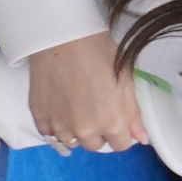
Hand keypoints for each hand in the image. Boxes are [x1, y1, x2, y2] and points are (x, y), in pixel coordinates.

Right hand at [23, 33, 143, 152]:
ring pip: (72, 141)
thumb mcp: (125, 79)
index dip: (120, 132)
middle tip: (94, 105)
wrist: (61, 35)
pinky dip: (55, 124)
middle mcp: (85, 129)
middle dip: (98, 130)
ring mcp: (60, 125)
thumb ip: (133, 114)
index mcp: (111, 122)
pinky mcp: (40, 116)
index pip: (120, 145)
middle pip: (95, 145)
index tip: (115, 119)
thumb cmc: (94, 49)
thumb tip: (141, 137)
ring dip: (75, 129)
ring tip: (76, 103)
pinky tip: (60, 104)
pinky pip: (49, 132)